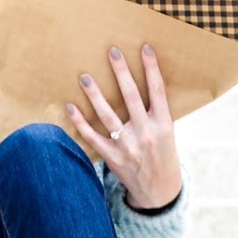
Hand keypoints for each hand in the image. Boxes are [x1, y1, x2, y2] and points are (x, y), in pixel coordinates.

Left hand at [66, 43, 182, 210]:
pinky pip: (92, 137)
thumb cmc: (162, 153)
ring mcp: (128, 146)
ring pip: (108, 115)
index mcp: (163, 124)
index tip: (144, 48)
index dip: (151, 68)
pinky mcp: (113, 157)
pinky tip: (70, 107)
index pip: (157, 90)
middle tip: (112, 52)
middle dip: (122, 72)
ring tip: (84, 77)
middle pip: (132, 97)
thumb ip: (155, 111)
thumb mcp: (167, 132)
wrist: (159, 189)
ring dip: (95, 94)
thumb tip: (139, 82)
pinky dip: (80, 122)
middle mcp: (146, 133)